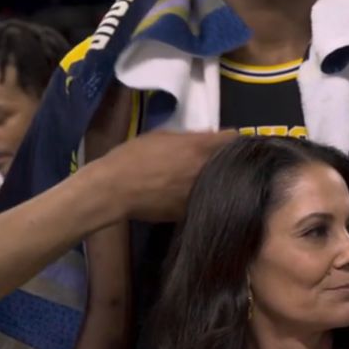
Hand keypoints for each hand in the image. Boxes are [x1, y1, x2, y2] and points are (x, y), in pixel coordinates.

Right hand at [96, 129, 237, 221]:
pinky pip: (206, 201)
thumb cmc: (134, 157)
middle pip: (233, 163)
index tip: (226, 143)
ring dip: (219, 181)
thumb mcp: (161, 136)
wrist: (115, 189)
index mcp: (200, 147)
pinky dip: (204, 198)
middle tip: (217, 161)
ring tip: (207, 180)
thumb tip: (207, 137)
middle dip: (228, 162)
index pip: (234, 139)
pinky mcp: (192, 212)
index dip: (231, 140)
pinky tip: (194, 196)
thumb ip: (189, 137)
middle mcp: (207, 170)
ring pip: (223, 185)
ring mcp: (202, 193)